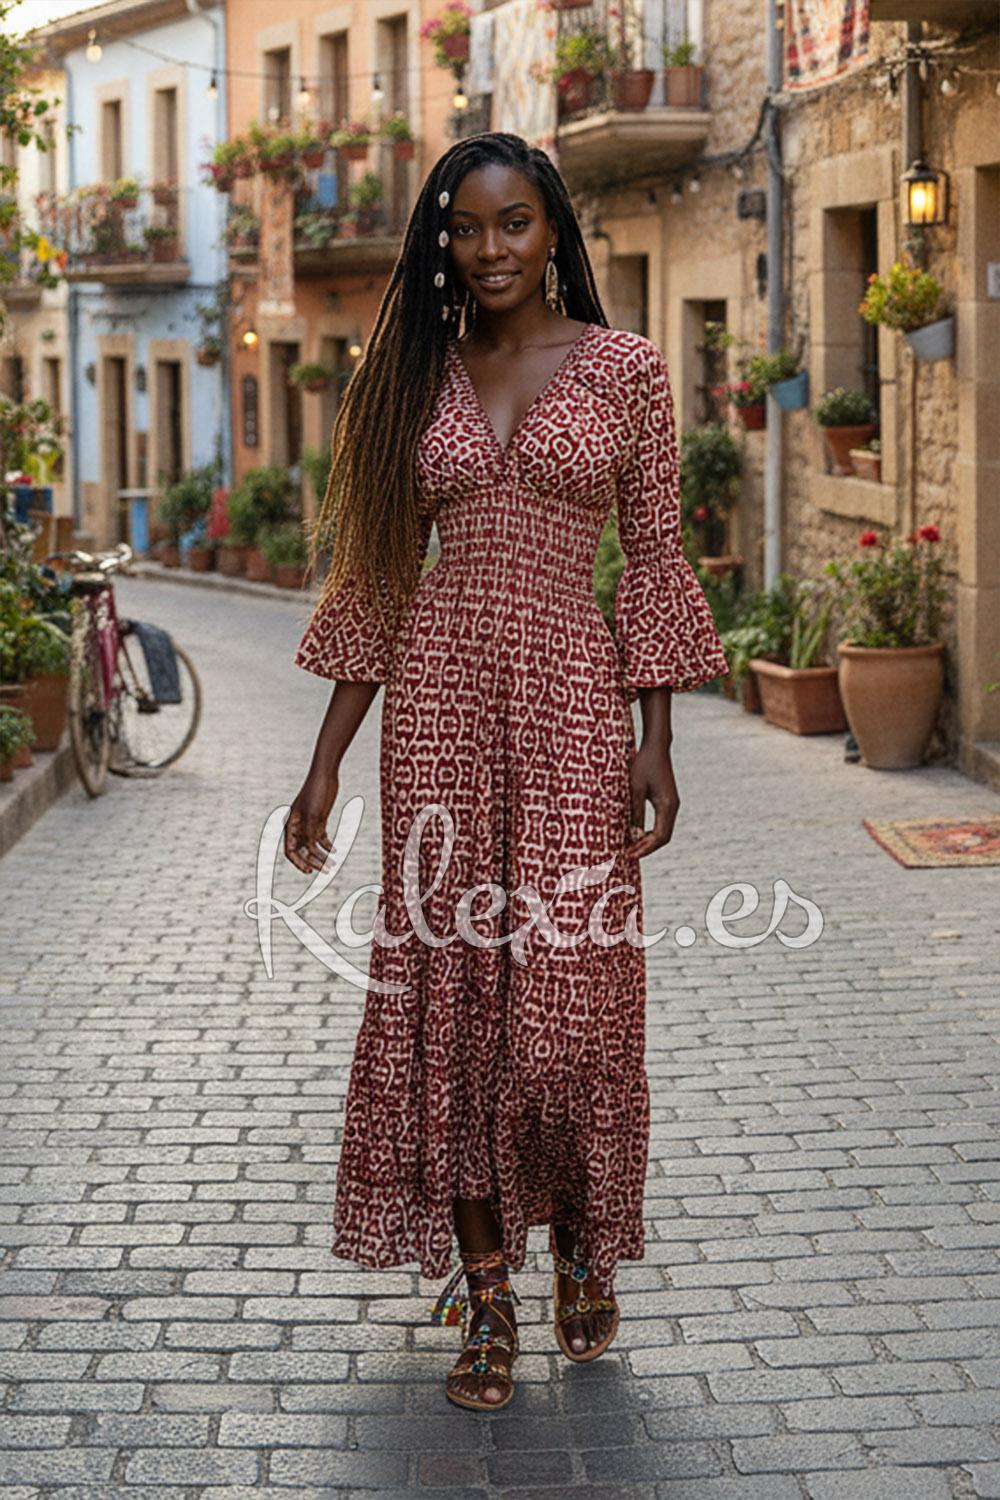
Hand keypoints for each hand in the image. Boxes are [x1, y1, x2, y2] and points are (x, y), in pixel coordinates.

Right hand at [284, 768, 338, 874]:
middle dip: (313, 862)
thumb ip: (310, 833)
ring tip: (333, 864)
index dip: (298, 863)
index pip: (290, 851)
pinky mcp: (318, 821)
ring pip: (312, 847)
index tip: (309, 871)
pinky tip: (335, 851)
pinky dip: (327, 846)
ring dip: (322, 856)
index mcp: (290, 825)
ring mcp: (308, 824)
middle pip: (301, 851)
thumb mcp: (314, 815)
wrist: (325, 776)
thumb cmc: (316, 793)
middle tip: (325, 871)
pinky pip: (321, 839)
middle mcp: (297, 827)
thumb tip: (309, 851)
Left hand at [624, 741, 678, 857]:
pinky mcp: (668, 801)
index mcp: (666, 805)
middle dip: (647, 848)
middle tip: (629, 854)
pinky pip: (661, 823)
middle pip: (663, 837)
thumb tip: (633, 834)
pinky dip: (651, 832)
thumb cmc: (644, 764)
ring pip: (663, 831)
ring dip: (649, 841)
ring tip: (632, 846)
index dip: (645, 848)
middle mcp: (673, 807)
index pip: (659, 836)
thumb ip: (635, 811)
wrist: (656, 747)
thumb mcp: (634, 788)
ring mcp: (672, 804)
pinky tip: (638, 833)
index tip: (630, 854)